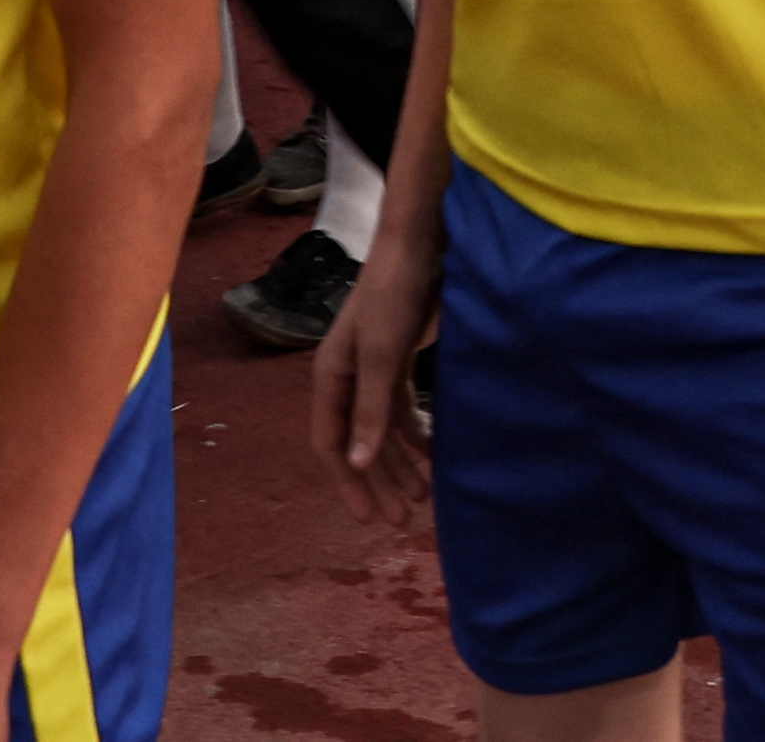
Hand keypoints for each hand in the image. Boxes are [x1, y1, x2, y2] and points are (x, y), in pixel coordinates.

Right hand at [308, 236, 434, 518]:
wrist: (418, 245)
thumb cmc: (394, 296)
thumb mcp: (383, 356)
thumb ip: (372, 410)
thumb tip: (358, 465)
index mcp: (331, 377)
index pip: (331, 443)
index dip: (348, 482)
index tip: (368, 518)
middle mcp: (347, 377)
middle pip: (359, 441)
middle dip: (379, 481)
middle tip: (402, 519)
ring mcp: (372, 368)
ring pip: (382, 428)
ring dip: (400, 461)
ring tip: (422, 495)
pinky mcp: (397, 358)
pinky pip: (401, 408)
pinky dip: (415, 432)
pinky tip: (434, 453)